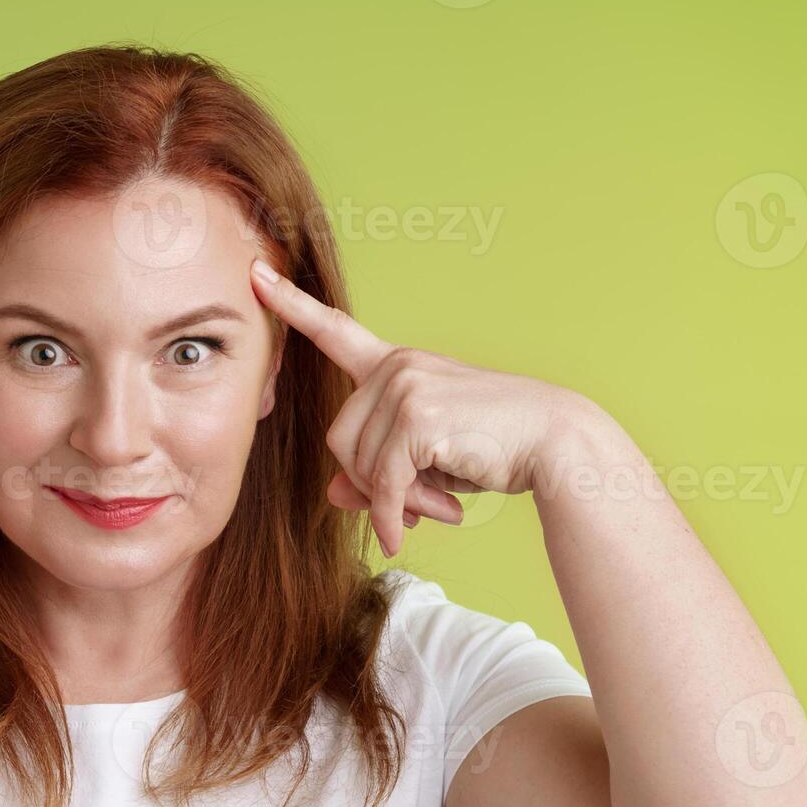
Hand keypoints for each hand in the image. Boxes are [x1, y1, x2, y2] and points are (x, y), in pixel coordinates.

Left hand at [250, 259, 599, 557]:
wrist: (552, 443)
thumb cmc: (489, 448)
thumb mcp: (422, 459)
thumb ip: (374, 472)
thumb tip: (331, 494)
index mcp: (395, 364)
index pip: (334, 330)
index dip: (290, 304)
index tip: (254, 274)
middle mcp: (396, 366)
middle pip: (339, 441)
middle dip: (373, 484)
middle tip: (418, 505)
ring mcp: (406, 387)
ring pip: (358, 467)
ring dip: (394, 501)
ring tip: (439, 504)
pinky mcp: (418, 418)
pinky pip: (383, 483)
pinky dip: (390, 516)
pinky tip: (405, 531)